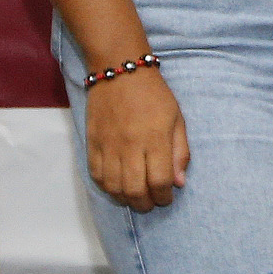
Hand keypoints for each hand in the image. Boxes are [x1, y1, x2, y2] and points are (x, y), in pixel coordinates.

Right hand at [86, 68, 190, 213]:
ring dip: (125, 199)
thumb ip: (180, 152)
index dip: (164, 196)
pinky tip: (116, 186)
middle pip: (135, 190)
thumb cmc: (153, 94)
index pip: (159, 181)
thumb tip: (179, 183)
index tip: (166, 197)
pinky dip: (107, 187)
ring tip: (134, 198)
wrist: (119, 69)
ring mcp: (108, 145)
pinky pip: (96, 175)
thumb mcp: (176, 119)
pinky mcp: (92, 142)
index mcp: (155, 138)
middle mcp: (131, 145)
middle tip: (150, 203)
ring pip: (114, 187)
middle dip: (145, 204)